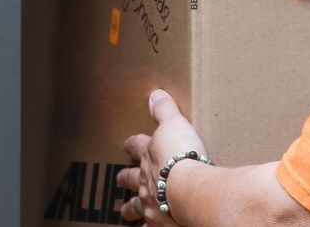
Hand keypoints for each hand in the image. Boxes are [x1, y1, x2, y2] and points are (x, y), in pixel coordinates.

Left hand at [119, 90, 205, 223]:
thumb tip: (154, 94)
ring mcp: (150, 203)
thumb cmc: (182, 155)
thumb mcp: (175, 124)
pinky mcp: (159, 221)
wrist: (190, 189)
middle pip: (131, 178)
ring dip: (130, 207)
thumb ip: (165, 110)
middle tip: (120, 178)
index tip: (128, 144)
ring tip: (125, 211)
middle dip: (126, 178)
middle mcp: (145, 180)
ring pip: (136, 206)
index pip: (136, 146)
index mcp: (149, 155)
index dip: (132, 144)